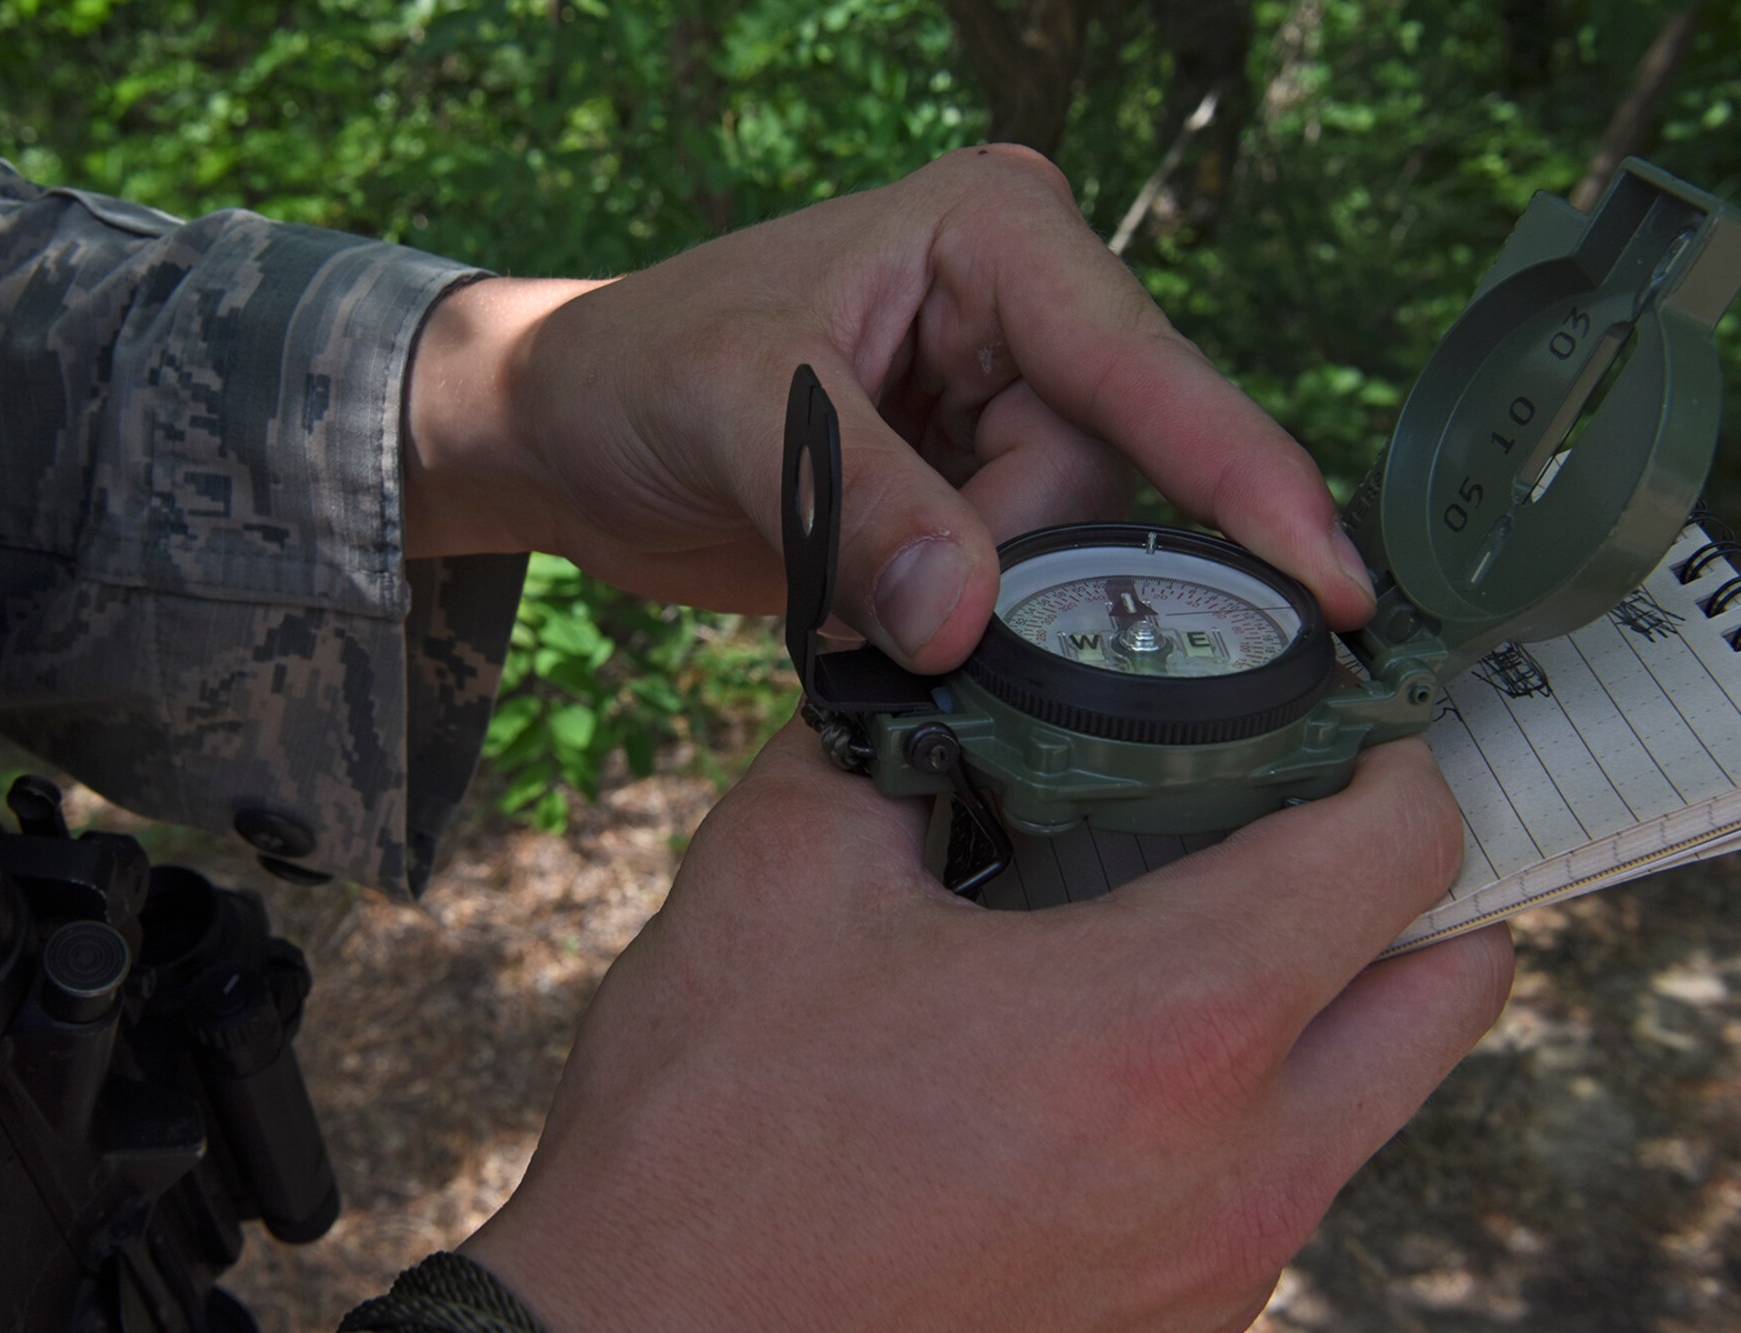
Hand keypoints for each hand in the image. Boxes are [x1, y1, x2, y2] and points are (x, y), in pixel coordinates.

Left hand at [406, 145, 1374, 671]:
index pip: (1139, 365)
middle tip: (904, 615)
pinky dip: (960, 628)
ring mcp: (1006, 405)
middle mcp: (1027, 312)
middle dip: (1024, 573)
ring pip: (1069, 549)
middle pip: (1107, 481)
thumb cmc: (632, 370)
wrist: (567, 435)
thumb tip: (971, 621)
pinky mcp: (976, 489)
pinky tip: (882, 617)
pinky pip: (1021, 583)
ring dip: (979, 612)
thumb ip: (858, 508)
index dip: (1238, 475)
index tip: (1328, 585)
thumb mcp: (736, 412)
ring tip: (848, 595)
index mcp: (994, 236)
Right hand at [457, 723, 1513, 1330]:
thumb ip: (892, 739)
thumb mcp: (783, 873)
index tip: (1339, 732)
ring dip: (1322, 1004)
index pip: (1400, 856)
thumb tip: (945, 673)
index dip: (1391, 761)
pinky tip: (1098, 1080)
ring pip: (1372, 1105)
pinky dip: (1240, 1113)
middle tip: (1295, 830)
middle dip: (1407, 889)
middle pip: (1455, 990)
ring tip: (1176, 945)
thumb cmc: (708, 1130)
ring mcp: (1219, 1277)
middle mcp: (1237, 1170)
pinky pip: (1275, 1196)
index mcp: (1165, 1026)